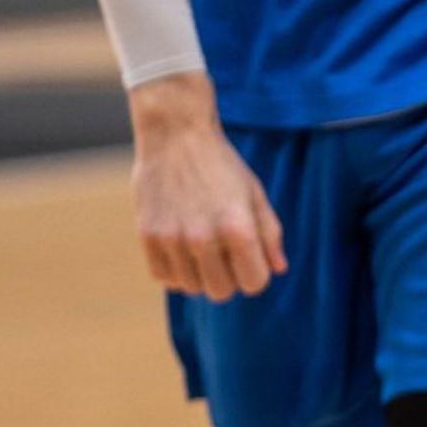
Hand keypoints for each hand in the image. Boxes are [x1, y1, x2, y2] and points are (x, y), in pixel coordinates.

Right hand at [128, 73, 287, 300]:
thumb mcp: (254, 192)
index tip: (249, 256)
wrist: (175, 133)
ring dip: (200, 273)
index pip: (254, 283)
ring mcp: (172, 239)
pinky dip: (175, 270)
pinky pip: (165, 278)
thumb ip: (269, 233)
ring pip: (192, 288)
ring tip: (201, 243)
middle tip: (224, 251)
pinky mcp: (148, 237)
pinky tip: (181, 245)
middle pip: (221, 292)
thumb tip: (278, 269)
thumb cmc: (220, 163)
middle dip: (228, 276)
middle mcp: (203, 238)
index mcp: (237, 228)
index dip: (255, 272)